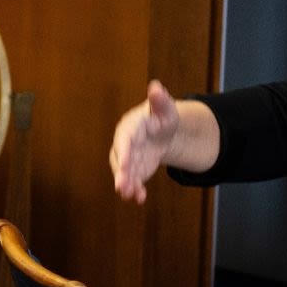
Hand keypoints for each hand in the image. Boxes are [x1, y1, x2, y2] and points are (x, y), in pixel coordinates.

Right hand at [109, 81, 179, 203]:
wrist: (163, 132)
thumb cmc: (162, 116)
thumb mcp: (166, 109)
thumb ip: (160, 100)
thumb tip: (156, 86)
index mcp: (130, 127)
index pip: (124, 139)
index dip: (123, 151)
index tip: (125, 164)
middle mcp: (124, 143)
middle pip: (120, 159)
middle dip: (121, 173)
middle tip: (122, 187)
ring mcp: (128, 158)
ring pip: (124, 173)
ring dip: (127, 185)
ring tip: (131, 196)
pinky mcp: (134, 170)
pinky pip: (132, 181)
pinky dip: (135, 190)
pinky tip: (140, 199)